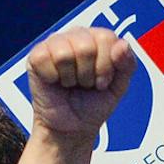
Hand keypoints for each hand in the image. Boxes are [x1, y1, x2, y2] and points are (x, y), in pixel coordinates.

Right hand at [26, 26, 135, 141]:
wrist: (71, 129)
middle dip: (88, 75)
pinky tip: (55, 82)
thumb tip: (121, 44)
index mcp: (99, 38)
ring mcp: (55, 43)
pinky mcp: (36, 56)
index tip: (102, 82)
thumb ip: (127, 65)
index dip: (106, 66)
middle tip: (85, 85)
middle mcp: (77, 35)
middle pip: (85, 47)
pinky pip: (44, 59)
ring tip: (71, 84)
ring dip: (70, 78)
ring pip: (64, 54)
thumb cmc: (93, 105)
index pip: (106, 38)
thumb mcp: (118, 87)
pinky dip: (52, 78)